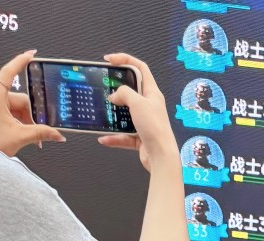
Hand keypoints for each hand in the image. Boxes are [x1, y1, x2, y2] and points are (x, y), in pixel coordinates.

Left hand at [0, 50, 63, 153]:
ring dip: (25, 121)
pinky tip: (23, 134)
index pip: (9, 72)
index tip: (31, 55)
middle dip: (30, 114)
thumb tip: (57, 134)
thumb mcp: (19, 137)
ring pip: (15, 107)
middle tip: (39, 128)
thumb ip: (41, 133)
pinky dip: (18, 123)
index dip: (21, 62)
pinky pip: (9, 113)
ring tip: (29, 136)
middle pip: (19, 98)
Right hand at [98, 55, 176, 169]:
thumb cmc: (154, 128)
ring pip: (125, 114)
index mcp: (152, 93)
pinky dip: (114, 137)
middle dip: (116, 89)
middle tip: (103, 88)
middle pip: (130, 91)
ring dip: (113, 115)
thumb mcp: (138, 103)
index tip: (110, 60)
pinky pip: (123, 135)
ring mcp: (144, 122)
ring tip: (102, 113)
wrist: (161, 157)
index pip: (140, 68)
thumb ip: (124, 93)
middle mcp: (149, 106)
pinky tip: (104, 138)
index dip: (125, 60)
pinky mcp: (140, 137)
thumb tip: (114, 96)